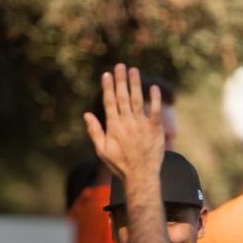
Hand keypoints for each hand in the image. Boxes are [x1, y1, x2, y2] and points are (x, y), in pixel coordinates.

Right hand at [82, 64, 164, 180]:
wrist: (141, 176)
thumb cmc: (120, 165)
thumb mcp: (102, 150)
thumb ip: (94, 131)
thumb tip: (86, 114)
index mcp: (113, 126)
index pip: (109, 102)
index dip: (108, 87)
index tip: (107, 74)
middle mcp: (127, 122)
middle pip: (123, 97)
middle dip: (121, 80)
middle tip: (120, 66)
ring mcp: (141, 125)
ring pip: (138, 100)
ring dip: (135, 84)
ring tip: (133, 70)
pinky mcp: (155, 129)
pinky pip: (156, 111)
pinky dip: (155, 99)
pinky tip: (154, 87)